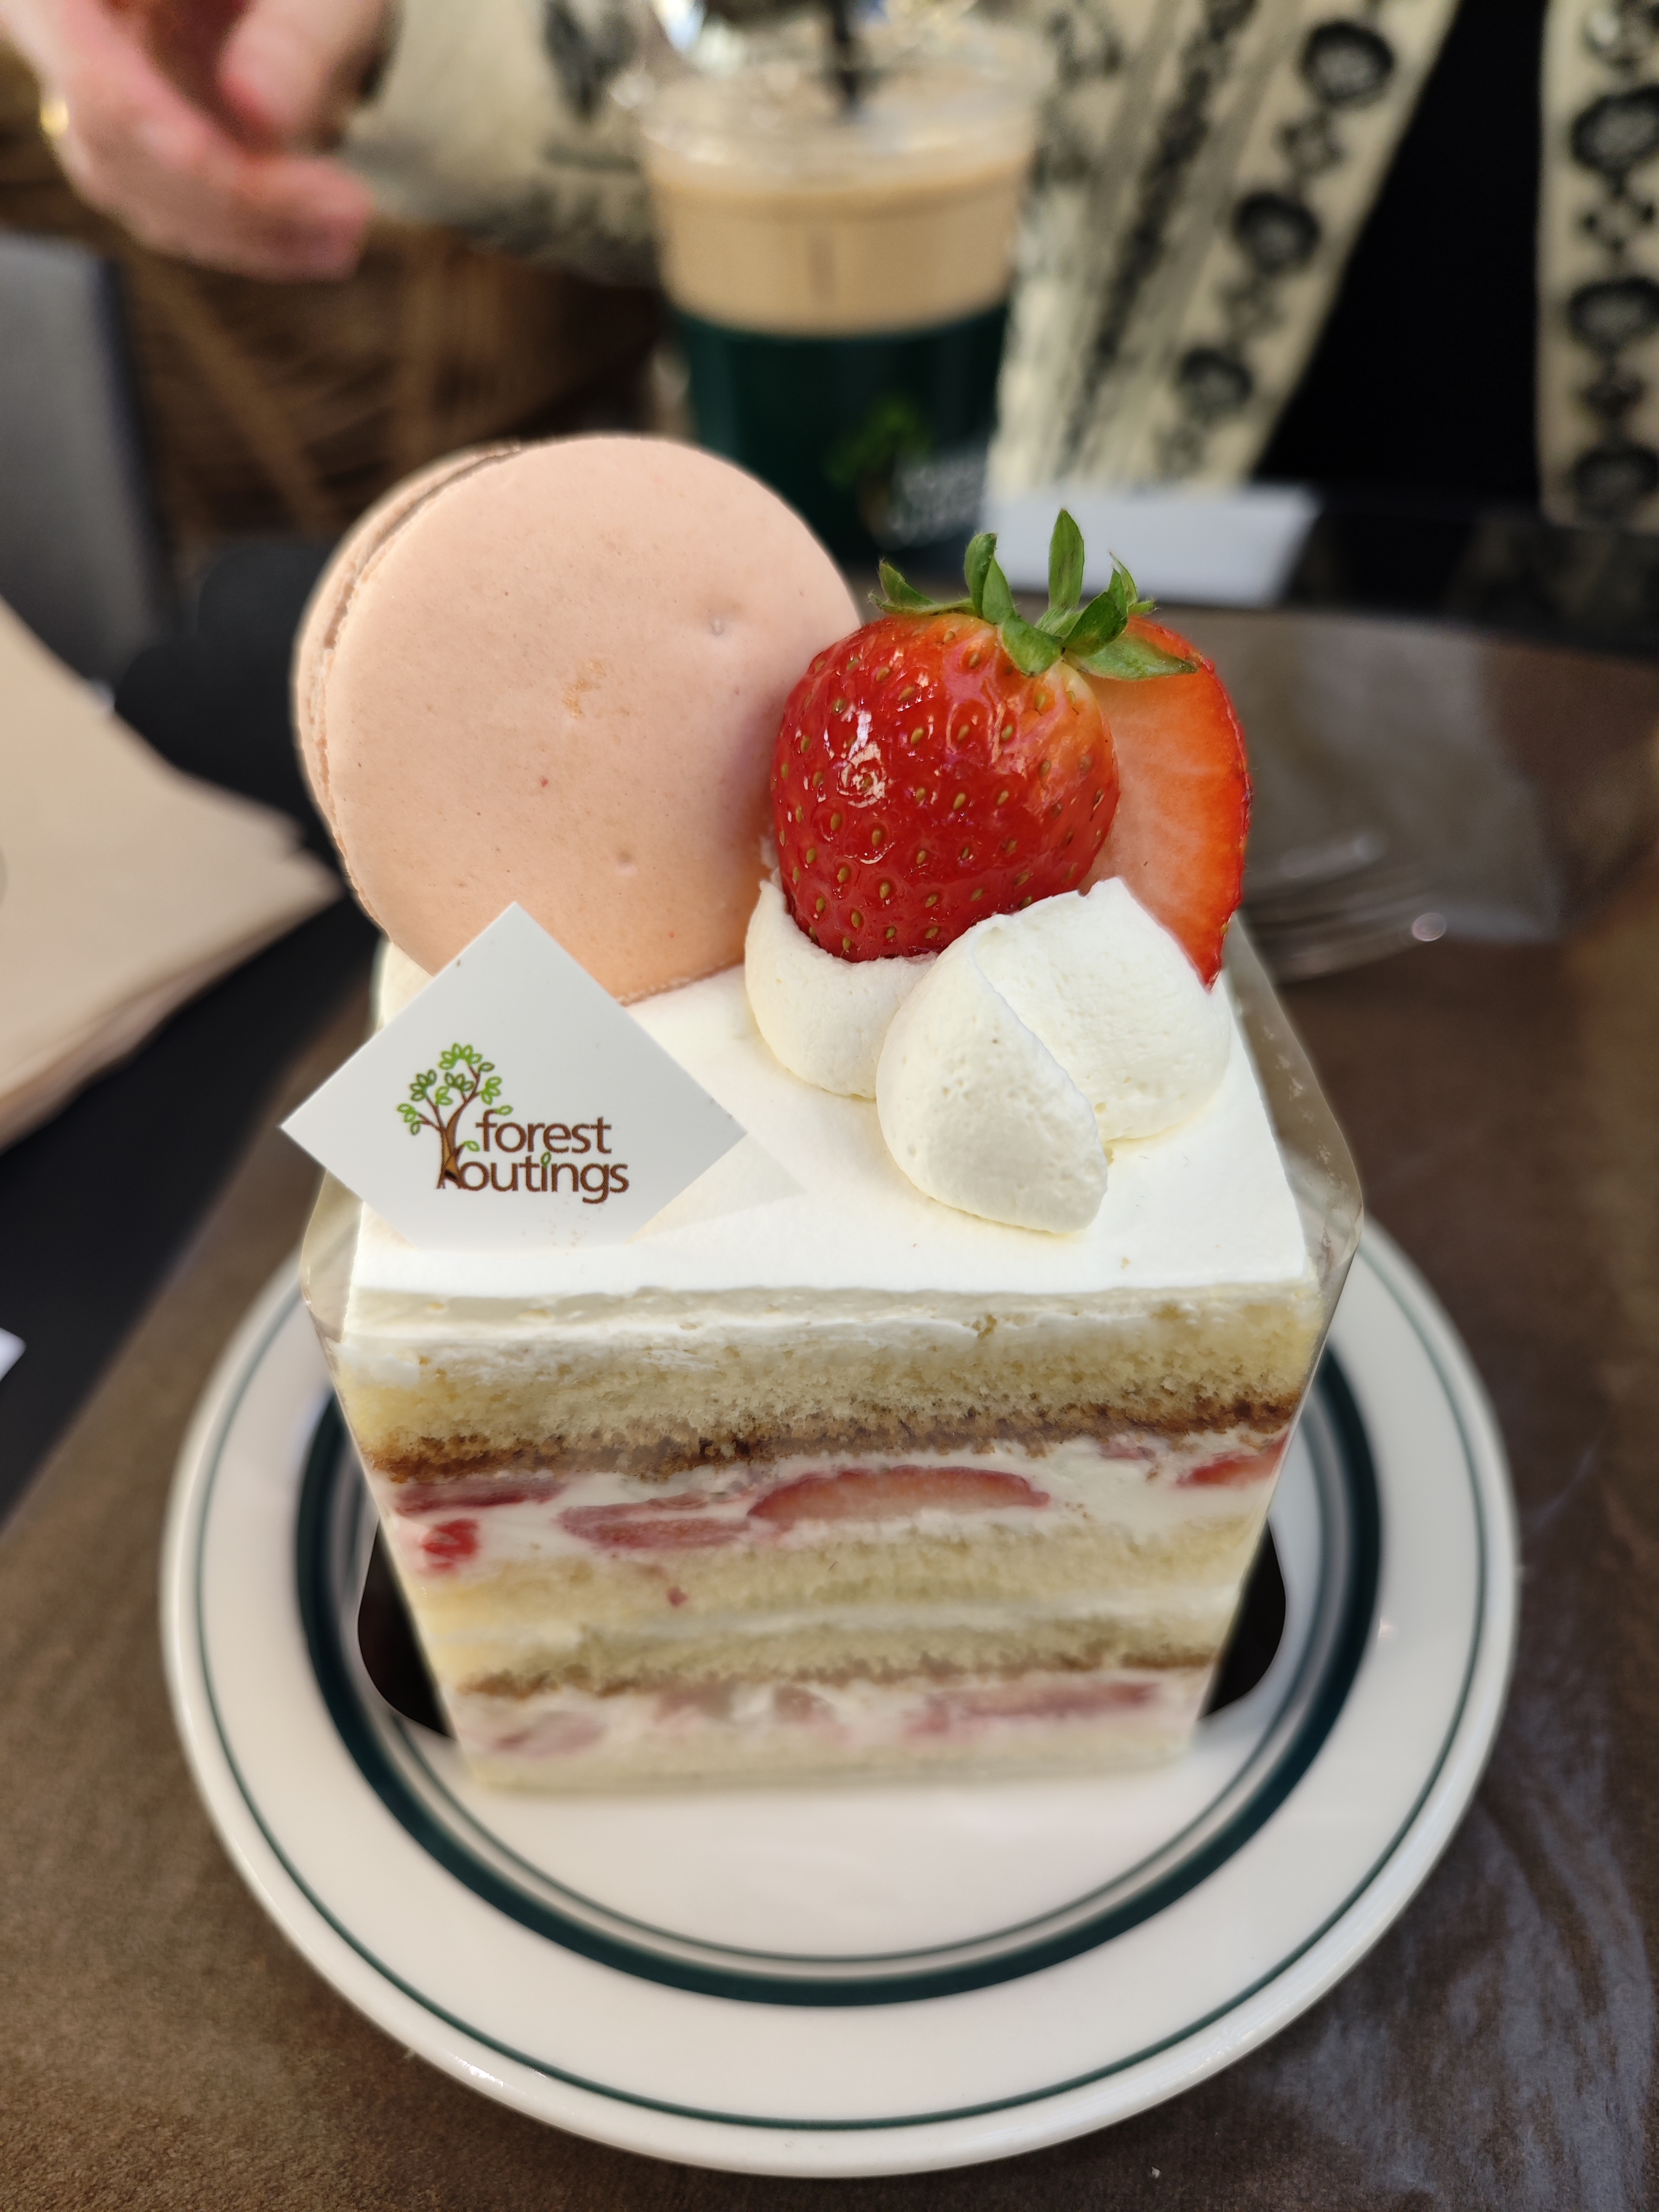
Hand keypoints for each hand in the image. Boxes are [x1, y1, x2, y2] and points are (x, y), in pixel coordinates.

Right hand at [3, 0, 386, 279]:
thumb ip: (295, 34)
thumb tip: (256, 114)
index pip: (97, 85)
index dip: (179, 151)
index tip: (276, 188)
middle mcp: (61, 32)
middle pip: (117, 153)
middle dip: (234, 203)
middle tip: (349, 214)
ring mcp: (93, 94)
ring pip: (142, 198)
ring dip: (249, 234)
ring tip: (349, 230)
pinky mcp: (136, 147)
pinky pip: (173, 213)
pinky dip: (251, 236)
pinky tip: (328, 240)